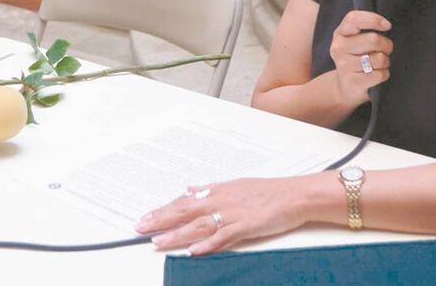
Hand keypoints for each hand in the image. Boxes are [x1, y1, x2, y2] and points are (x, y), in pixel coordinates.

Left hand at [135, 177, 311, 255]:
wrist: (295, 195)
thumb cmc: (268, 192)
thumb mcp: (235, 185)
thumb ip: (211, 189)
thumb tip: (190, 188)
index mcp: (218, 191)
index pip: (184, 201)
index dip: (163, 209)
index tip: (146, 217)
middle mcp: (222, 200)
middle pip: (185, 211)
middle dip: (161, 220)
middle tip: (140, 227)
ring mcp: (234, 214)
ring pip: (199, 225)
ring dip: (177, 234)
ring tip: (158, 242)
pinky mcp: (247, 226)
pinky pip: (224, 236)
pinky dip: (208, 244)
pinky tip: (194, 250)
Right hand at [330, 10, 391, 104]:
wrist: (346, 87)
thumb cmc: (357, 58)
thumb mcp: (355, 40)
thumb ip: (365, 30)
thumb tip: (386, 25)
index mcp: (340, 33)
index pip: (354, 19)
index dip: (373, 19)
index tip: (387, 26)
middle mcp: (338, 47)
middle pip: (373, 39)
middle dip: (386, 45)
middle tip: (385, 50)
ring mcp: (344, 65)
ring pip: (379, 58)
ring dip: (385, 62)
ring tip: (379, 64)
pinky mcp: (352, 82)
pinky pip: (379, 75)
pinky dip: (384, 75)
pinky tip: (376, 75)